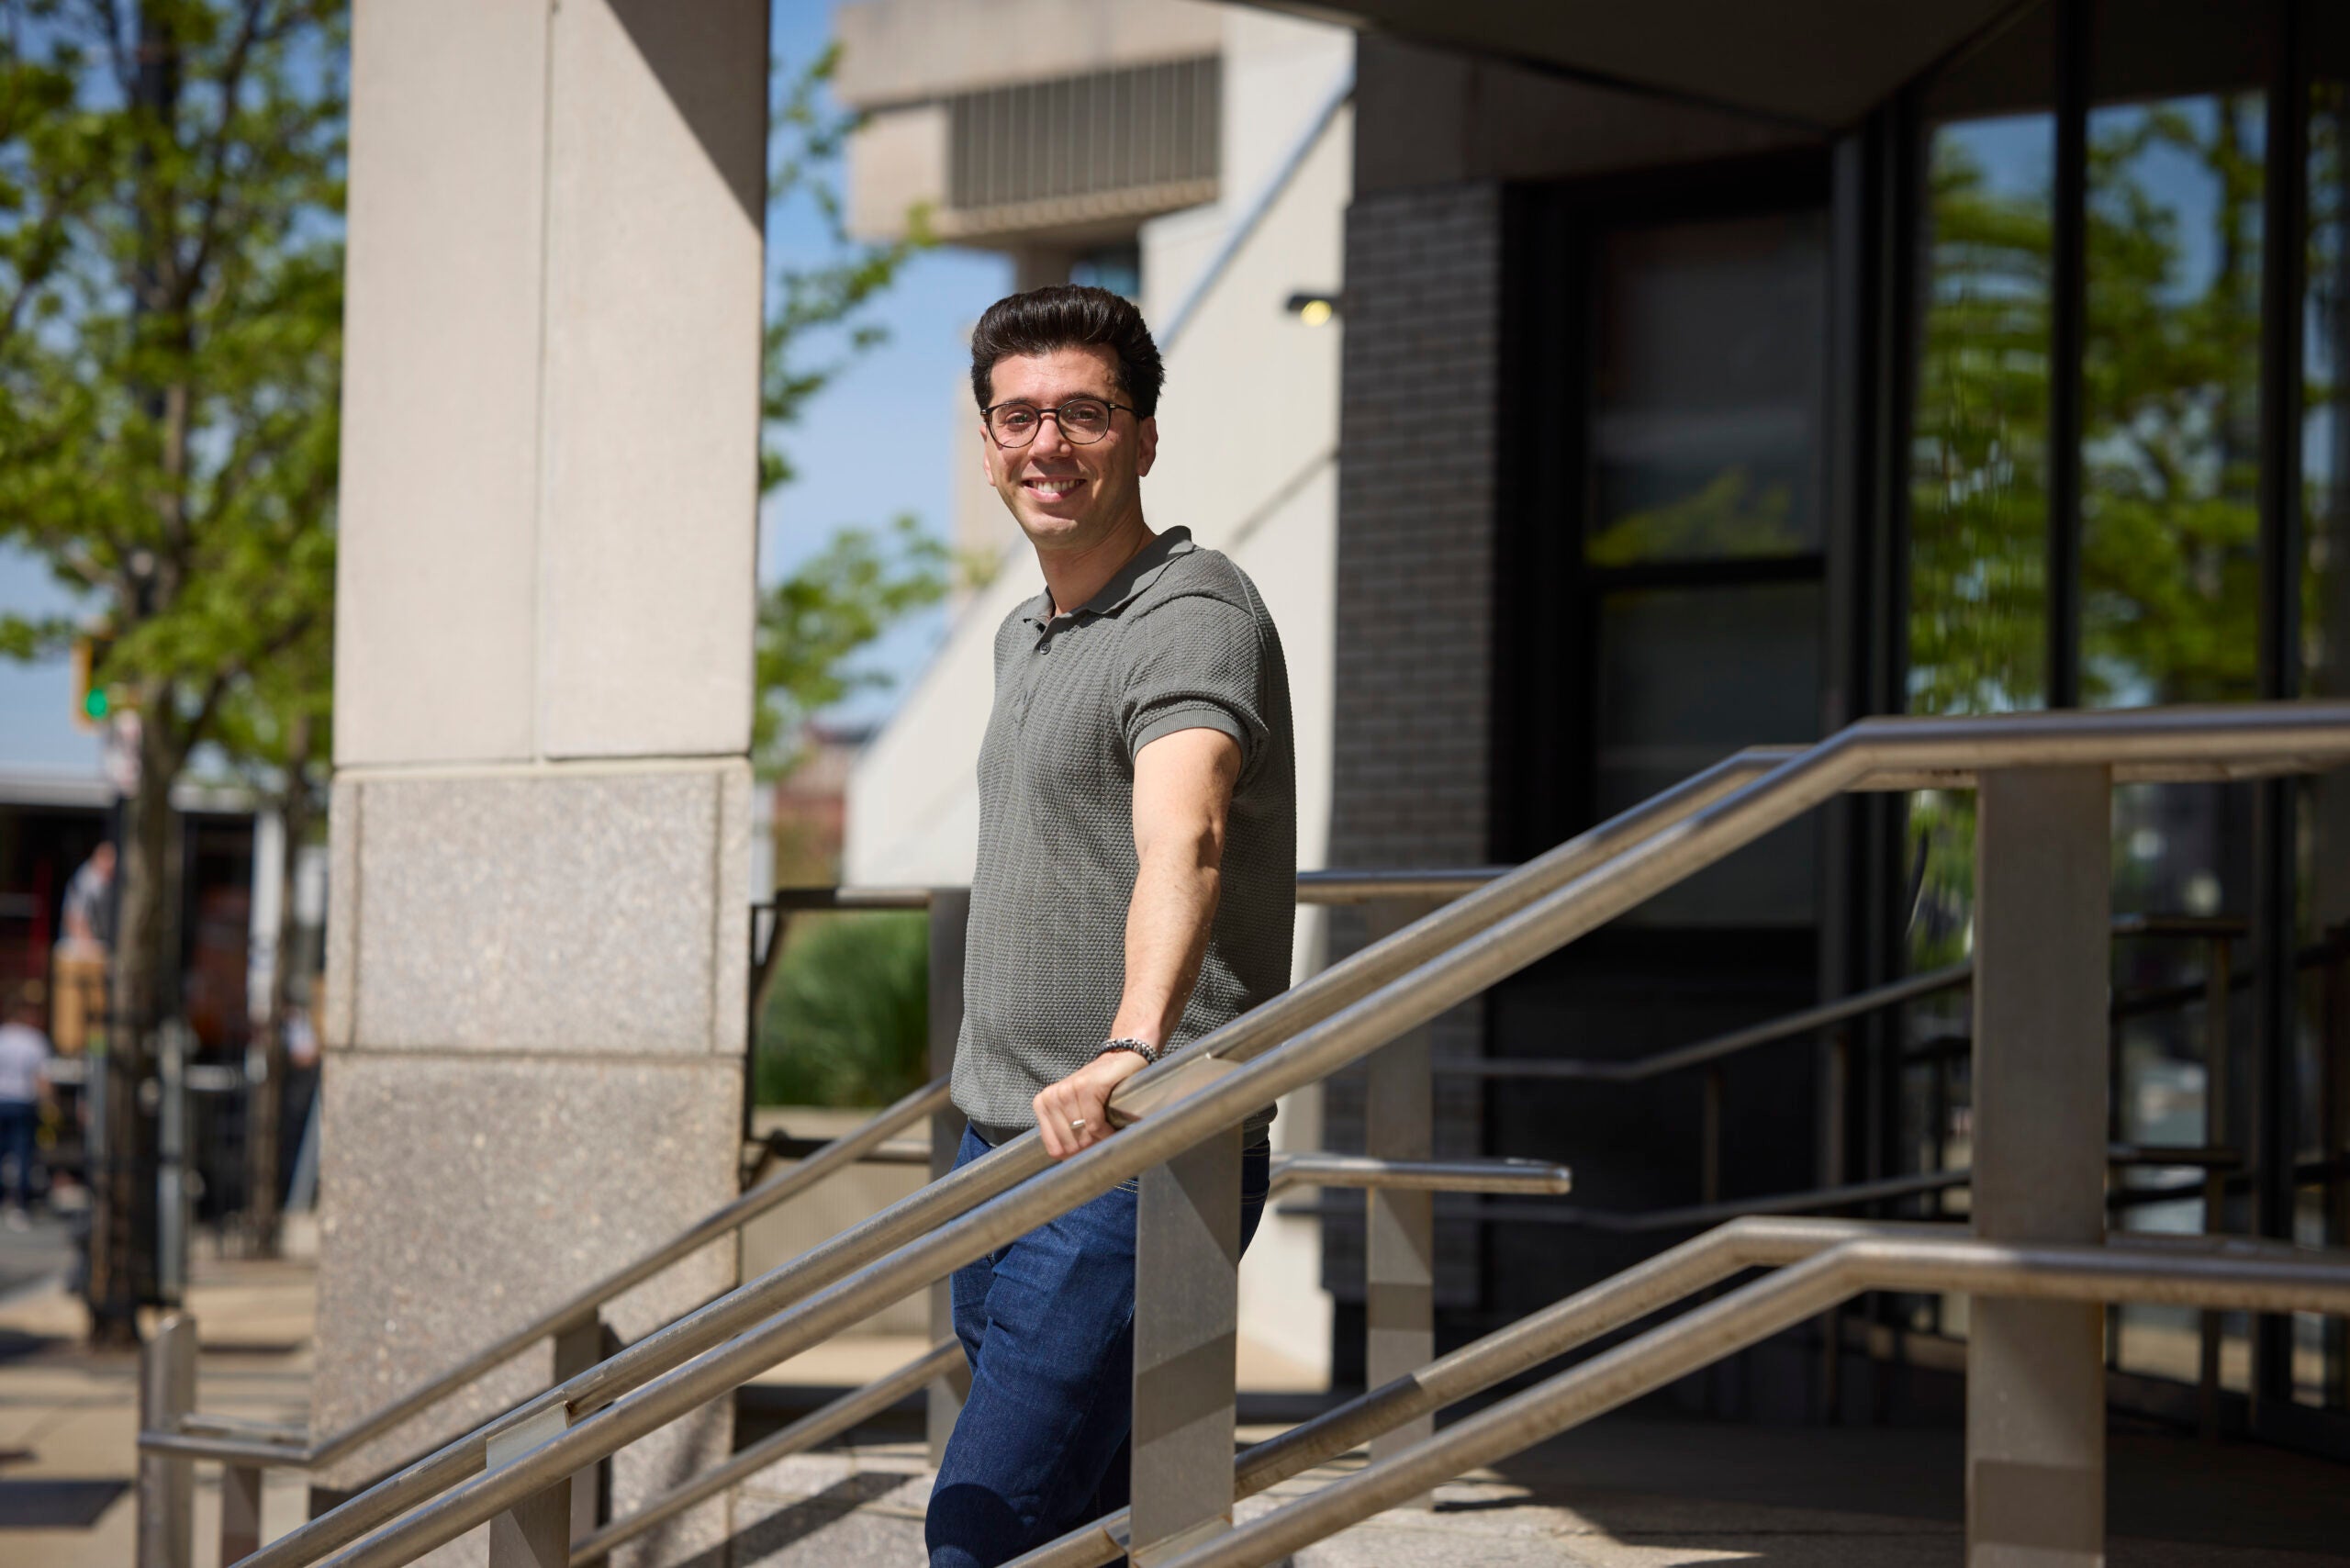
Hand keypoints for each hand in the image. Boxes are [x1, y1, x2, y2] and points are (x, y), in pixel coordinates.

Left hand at [1033, 1048, 1150, 1159]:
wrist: (1121, 1061)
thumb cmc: (1100, 1092)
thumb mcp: (1077, 1112)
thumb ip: (1068, 1135)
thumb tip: (1070, 1166)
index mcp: (1044, 1104)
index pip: (1055, 1149)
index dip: (1076, 1155)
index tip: (1089, 1148)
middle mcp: (1053, 1096)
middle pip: (1070, 1144)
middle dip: (1089, 1147)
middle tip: (1101, 1137)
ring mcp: (1068, 1089)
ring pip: (1083, 1136)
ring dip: (1101, 1138)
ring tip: (1108, 1128)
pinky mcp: (1087, 1086)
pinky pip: (1095, 1125)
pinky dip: (1107, 1131)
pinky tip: (1113, 1123)